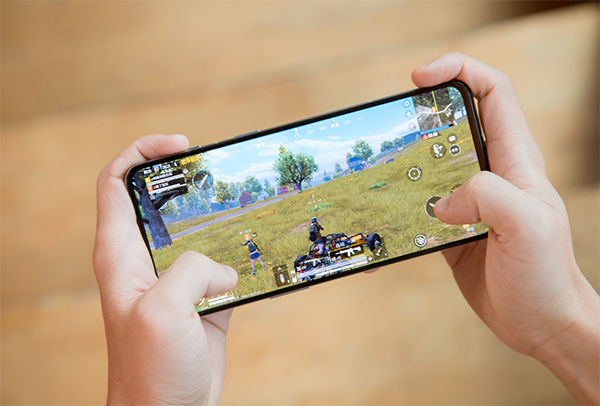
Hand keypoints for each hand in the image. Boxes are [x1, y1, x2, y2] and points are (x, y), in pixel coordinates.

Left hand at [93, 134, 237, 405]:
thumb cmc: (149, 372)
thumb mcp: (162, 311)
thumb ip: (190, 271)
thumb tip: (223, 269)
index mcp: (121, 255)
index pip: (116, 184)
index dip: (142, 153)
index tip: (179, 146)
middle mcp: (146, 261)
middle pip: (161, 201)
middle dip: (187, 179)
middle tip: (217, 168)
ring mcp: (177, 279)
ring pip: (197, 231)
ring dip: (221, 217)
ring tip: (246, 203)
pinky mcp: (204, 299)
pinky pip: (223, 264)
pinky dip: (241, 254)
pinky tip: (260, 252)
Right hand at [412, 54, 599, 402]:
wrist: (541, 324)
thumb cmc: (545, 275)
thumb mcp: (527, 225)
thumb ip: (486, 195)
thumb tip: (440, 202)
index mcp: (515, 160)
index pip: (492, 92)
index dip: (457, 71)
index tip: (418, 78)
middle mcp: (490, 173)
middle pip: (451, 124)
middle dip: (417, 118)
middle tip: (387, 129)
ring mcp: (468, 201)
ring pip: (427, 166)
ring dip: (399, 167)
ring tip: (374, 176)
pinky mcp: (450, 228)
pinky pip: (418, 208)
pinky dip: (396, 211)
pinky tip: (381, 225)